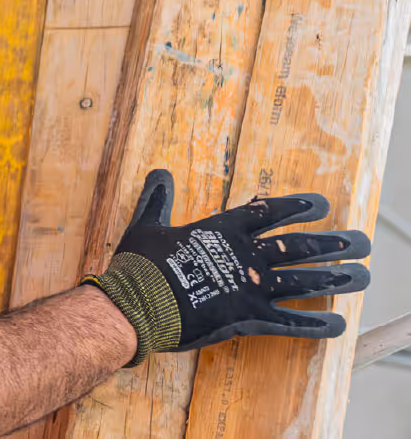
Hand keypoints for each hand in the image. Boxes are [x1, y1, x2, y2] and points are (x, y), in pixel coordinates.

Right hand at [84, 169, 370, 366]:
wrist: (136, 305)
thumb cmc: (138, 265)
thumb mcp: (145, 225)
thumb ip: (156, 199)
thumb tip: (158, 173)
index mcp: (221, 231)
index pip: (267, 212)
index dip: (296, 206)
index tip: (322, 205)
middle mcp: (244, 256)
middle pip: (297, 246)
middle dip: (332, 243)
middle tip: (361, 242)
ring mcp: (250, 288)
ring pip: (303, 280)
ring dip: (336, 278)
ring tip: (363, 276)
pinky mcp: (249, 319)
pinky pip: (291, 322)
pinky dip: (316, 324)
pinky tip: (339, 323)